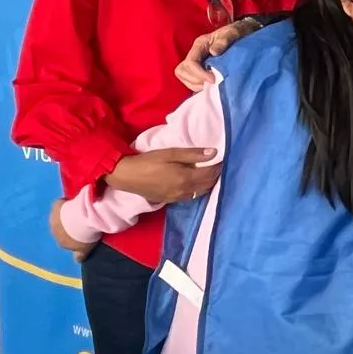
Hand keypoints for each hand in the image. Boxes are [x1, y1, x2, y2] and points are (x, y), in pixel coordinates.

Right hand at [48, 198, 95, 262]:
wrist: (82, 219)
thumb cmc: (85, 237)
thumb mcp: (84, 249)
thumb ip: (79, 255)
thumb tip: (77, 260)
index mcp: (62, 243)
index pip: (67, 241)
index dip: (75, 236)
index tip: (82, 232)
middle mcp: (54, 232)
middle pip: (62, 228)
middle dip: (70, 225)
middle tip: (82, 220)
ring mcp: (53, 218)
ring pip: (60, 217)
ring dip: (68, 214)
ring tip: (79, 211)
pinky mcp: (56, 206)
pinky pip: (61, 205)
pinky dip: (66, 203)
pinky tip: (74, 202)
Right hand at [105, 147, 220, 204]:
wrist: (127, 175)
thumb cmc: (148, 161)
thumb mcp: (170, 153)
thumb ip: (192, 154)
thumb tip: (214, 153)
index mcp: (185, 178)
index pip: (209, 173)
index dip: (219, 166)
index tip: (225, 158)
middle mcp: (184, 191)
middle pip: (207, 184)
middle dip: (216, 175)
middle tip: (221, 165)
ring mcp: (177, 197)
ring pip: (200, 192)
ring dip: (208, 184)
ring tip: (212, 173)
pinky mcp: (170, 200)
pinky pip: (190, 197)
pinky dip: (198, 190)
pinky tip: (198, 183)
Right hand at [175, 20, 261, 90]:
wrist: (242, 33)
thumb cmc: (237, 32)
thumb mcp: (233, 32)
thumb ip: (224, 40)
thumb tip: (213, 52)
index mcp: (200, 44)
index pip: (191, 62)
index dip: (200, 74)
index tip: (214, 79)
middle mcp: (194, 53)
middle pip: (182, 71)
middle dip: (196, 80)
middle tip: (212, 83)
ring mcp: (195, 61)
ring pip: (184, 76)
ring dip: (196, 84)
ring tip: (211, 85)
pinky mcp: (198, 69)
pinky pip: (190, 81)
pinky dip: (198, 86)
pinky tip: (210, 86)